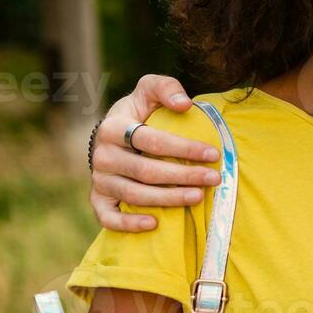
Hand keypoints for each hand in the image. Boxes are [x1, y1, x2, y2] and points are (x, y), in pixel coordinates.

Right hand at [90, 75, 217, 231]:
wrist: (111, 135)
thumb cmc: (138, 112)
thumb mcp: (149, 90)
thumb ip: (166, 88)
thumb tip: (185, 104)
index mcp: (113, 128)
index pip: (152, 141)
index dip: (184, 148)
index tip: (213, 154)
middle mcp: (103, 156)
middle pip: (146, 171)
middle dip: (184, 176)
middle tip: (214, 178)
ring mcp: (99, 179)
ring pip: (134, 195)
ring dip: (168, 199)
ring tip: (198, 197)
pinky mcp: (98, 199)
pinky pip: (108, 217)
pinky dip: (129, 224)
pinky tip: (155, 224)